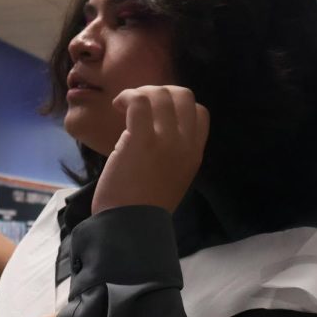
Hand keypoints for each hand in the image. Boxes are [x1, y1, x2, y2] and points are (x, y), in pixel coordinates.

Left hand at [92, 86, 209, 215]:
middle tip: (138, 105)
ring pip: (160, 94)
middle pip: (183, 96)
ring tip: (123, 106)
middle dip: (160, 91)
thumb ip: (172, 153)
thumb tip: (155, 126)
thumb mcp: (172, 178)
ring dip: (139, 93)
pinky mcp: (140, 140)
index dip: (178, 104)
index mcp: (195, 154)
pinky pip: (138, 102)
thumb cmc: (143, 206)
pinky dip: (126, 97)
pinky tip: (116, 106)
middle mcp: (185, 144)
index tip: (156, 114)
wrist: (129, 225)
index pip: (200, 112)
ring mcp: (165, 140)